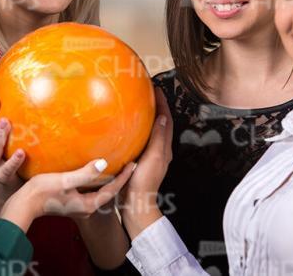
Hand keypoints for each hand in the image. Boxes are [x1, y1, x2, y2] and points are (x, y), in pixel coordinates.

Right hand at [1, 159, 134, 231]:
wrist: (24, 204)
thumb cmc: (43, 192)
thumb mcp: (65, 180)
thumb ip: (85, 173)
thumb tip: (103, 163)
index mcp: (88, 204)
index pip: (112, 190)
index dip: (124, 177)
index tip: (134, 164)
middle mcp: (86, 206)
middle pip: (108, 191)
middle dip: (120, 178)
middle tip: (130, 163)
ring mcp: (78, 204)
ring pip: (99, 190)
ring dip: (108, 178)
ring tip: (117, 163)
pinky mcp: (71, 199)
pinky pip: (90, 188)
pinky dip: (96, 178)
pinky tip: (95, 168)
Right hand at [119, 87, 172, 238]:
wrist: (136, 205)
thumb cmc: (144, 182)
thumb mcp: (153, 157)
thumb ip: (158, 138)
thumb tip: (163, 116)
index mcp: (164, 147)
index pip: (166, 119)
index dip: (162, 103)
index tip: (155, 87)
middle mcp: (160, 150)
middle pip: (160, 122)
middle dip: (155, 106)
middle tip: (145, 92)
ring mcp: (150, 155)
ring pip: (151, 130)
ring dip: (147, 116)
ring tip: (137, 104)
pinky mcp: (140, 160)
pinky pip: (141, 138)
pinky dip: (138, 129)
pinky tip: (126, 128)